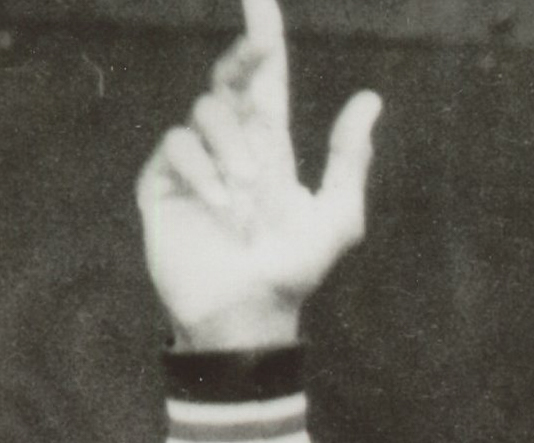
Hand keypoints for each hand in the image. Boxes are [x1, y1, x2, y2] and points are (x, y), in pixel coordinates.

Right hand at [136, 0, 379, 350]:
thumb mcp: (336, 219)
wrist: (248, 316)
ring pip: (206, 112)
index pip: (263, 77)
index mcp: (268, 144)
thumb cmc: (292, 272)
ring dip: (232, 149)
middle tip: (261, 60)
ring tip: (248, 198)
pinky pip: (177, 146)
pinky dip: (202, 172)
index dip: (261, 36)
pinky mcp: (162, 181)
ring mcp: (194, 160)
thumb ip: (350, 161)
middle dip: (244, 58)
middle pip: (228, 78)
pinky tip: (223, 207)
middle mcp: (229, 143)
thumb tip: (370, 100)